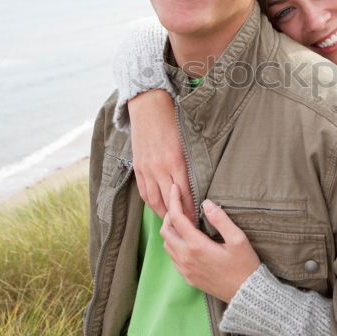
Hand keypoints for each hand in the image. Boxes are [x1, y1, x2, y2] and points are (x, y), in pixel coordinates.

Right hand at [127, 90, 193, 218]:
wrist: (148, 106)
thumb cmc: (172, 121)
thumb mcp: (186, 142)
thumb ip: (189, 164)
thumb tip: (197, 184)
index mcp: (175, 161)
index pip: (185, 194)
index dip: (191, 210)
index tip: (198, 221)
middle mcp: (159, 168)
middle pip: (170, 201)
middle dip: (179, 217)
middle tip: (189, 229)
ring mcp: (146, 169)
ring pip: (155, 200)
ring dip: (164, 214)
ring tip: (174, 224)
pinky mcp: (138, 167)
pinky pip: (144, 192)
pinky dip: (151, 204)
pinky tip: (158, 210)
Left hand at [161, 184, 260, 302]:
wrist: (246, 294)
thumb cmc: (245, 265)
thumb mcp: (238, 239)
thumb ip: (221, 220)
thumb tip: (207, 203)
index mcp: (197, 246)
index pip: (177, 218)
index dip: (173, 200)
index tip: (175, 189)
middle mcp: (186, 258)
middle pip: (166, 231)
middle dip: (169, 215)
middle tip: (179, 205)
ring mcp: (185, 269)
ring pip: (167, 245)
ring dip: (171, 230)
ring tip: (183, 220)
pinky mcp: (187, 278)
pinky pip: (173, 257)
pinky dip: (174, 244)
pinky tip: (187, 240)